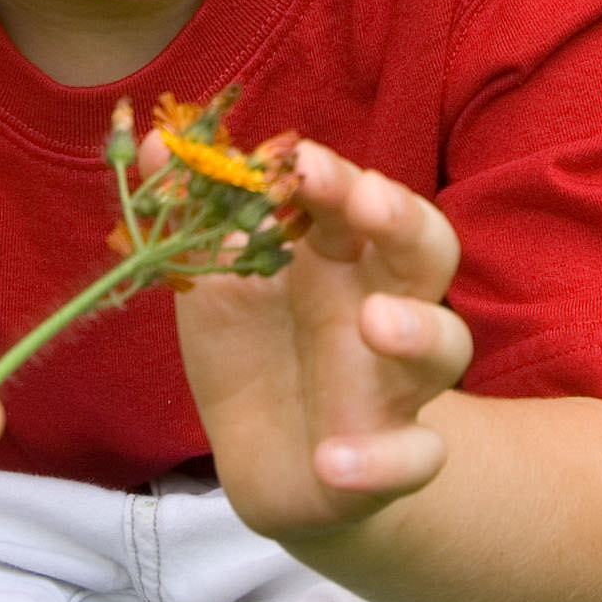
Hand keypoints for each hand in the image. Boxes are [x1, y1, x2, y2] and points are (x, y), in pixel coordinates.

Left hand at [165, 131, 472, 542]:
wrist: (264, 456)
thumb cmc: (251, 347)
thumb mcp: (215, 278)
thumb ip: (193, 214)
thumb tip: (155, 141)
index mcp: (343, 258)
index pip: (360, 200)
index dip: (337, 179)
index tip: (300, 161)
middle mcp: (383, 308)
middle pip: (428, 252)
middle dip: (403, 222)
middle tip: (367, 203)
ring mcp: (395, 383)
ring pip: (446, 347)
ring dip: (417, 331)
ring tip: (375, 323)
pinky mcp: (392, 458)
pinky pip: (413, 457)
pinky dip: (381, 460)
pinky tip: (330, 458)